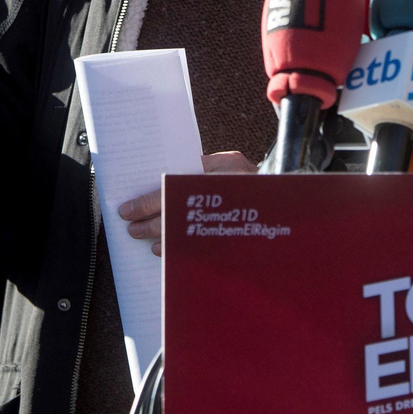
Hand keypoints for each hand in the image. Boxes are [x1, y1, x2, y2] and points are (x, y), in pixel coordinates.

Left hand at [119, 151, 255, 255]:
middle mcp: (231, 185)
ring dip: (158, 232)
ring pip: (185, 224)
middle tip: (130, 224)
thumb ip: (203, 171)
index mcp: (226, 165)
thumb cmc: (251, 184)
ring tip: (140, 235)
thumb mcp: (230, 168)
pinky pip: (198, 241)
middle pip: (178, 203)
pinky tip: (161, 248)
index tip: (129, 208)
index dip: (150, 199)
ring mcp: (235, 208)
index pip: (177, 180)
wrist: (283, 204)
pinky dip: (176, 245)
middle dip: (149, 215)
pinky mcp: (236, 230)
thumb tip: (164, 183)